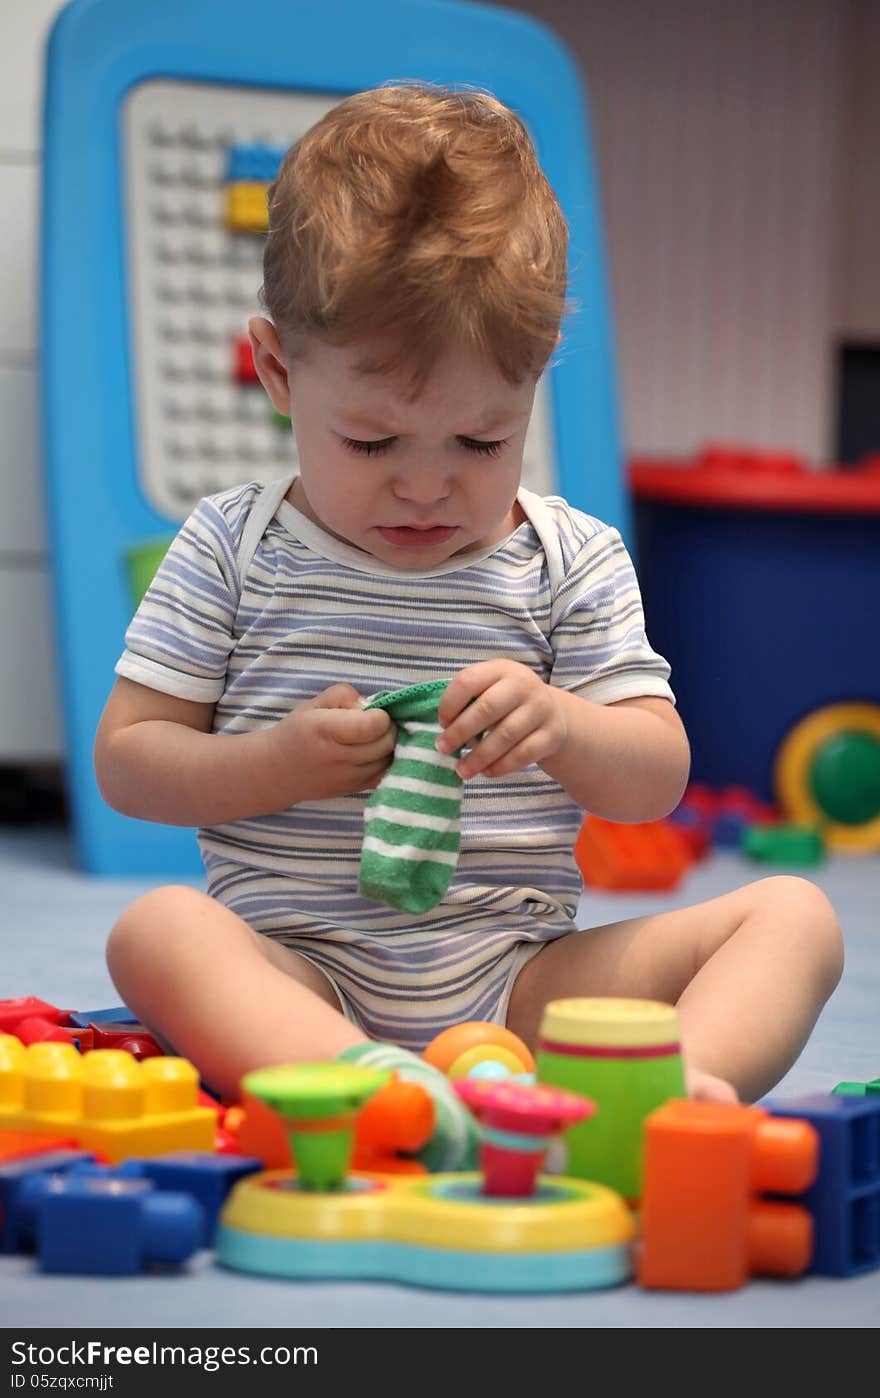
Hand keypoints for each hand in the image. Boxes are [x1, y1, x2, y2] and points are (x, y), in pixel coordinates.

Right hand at [265, 684, 396, 804]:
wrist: (278, 772)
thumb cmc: (298, 732)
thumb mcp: (314, 704)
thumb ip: (344, 696)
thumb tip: (370, 707)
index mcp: (325, 730)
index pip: (373, 726)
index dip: (380, 715)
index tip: (370, 712)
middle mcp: (338, 758)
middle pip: (386, 742)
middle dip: (387, 728)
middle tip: (374, 723)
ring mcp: (348, 779)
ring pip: (389, 759)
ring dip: (388, 746)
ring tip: (372, 738)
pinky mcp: (355, 790)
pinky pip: (385, 774)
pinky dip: (385, 761)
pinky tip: (374, 753)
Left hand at [435, 660, 566, 779]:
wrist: (551, 712)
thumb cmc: (507, 701)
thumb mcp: (490, 688)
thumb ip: (469, 700)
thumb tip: (445, 731)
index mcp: (501, 669)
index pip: (468, 680)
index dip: (449, 704)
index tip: (442, 724)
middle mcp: (524, 684)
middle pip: (486, 708)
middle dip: (460, 732)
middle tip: (443, 749)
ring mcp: (541, 709)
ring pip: (505, 735)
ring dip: (478, 756)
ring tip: (462, 770)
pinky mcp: (552, 734)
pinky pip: (523, 755)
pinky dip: (501, 766)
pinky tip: (486, 772)